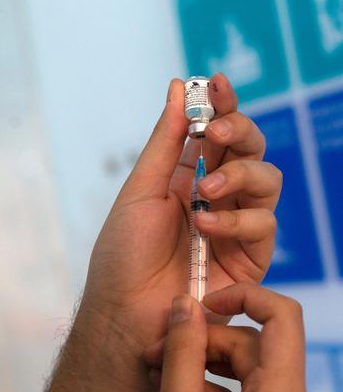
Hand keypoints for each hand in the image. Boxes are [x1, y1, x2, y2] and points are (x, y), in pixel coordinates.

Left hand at [84, 74, 280, 345]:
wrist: (126, 311)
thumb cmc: (123, 253)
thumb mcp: (140, 189)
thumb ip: (165, 141)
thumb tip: (177, 87)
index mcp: (184, 176)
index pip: (213, 131)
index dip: (220, 103)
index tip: (216, 80)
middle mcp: (213, 196)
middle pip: (248, 148)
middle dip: (239, 131)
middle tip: (218, 131)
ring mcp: (234, 224)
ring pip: (266, 179)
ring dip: (238, 176)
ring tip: (204, 193)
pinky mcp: (251, 256)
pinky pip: (264, 223)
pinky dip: (237, 219)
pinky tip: (207, 228)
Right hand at [144, 285, 321, 391]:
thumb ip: (181, 354)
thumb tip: (183, 303)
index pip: (282, 316)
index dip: (243, 296)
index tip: (204, 302)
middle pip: (250, 344)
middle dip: (201, 341)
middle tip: (156, 353)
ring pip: (246, 367)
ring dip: (202, 362)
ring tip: (160, 373)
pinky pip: (248, 391)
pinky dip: (214, 386)